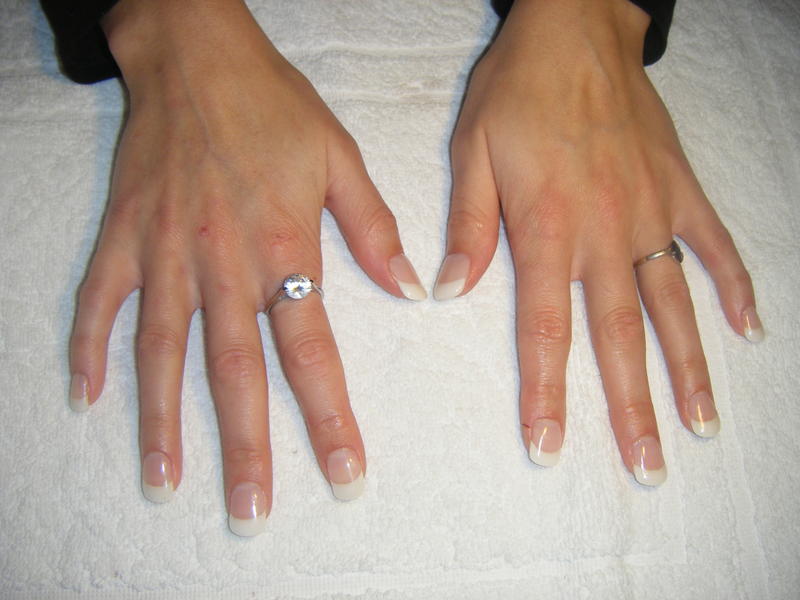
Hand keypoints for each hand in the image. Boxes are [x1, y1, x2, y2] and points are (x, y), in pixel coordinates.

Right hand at [68, 0, 424, 534]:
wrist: (198, 55)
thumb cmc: (274, 106)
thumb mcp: (340, 159)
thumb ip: (373, 230)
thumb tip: (409, 289)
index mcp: (282, 247)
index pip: (312, 352)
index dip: (329, 418)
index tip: (343, 474)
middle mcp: (221, 262)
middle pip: (234, 373)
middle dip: (245, 449)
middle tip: (251, 511)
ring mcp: (164, 252)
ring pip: (161, 353)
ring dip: (162, 423)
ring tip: (166, 484)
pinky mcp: (123, 235)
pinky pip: (99, 301)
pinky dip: (89, 349)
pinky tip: (84, 398)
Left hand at [439, 0, 761, 483]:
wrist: (574, 28)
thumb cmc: (516, 90)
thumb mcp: (470, 151)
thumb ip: (466, 227)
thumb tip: (448, 293)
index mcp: (548, 228)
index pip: (544, 330)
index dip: (546, 393)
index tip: (550, 446)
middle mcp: (606, 232)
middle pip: (619, 336)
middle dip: (631, 408)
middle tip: (648, 468)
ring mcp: (651, 212)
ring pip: (673, 305)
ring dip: (689, 369)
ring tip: (700, 426)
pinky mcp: (680, 188)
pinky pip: (715, 244)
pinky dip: (736, 287)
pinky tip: (748, 330)